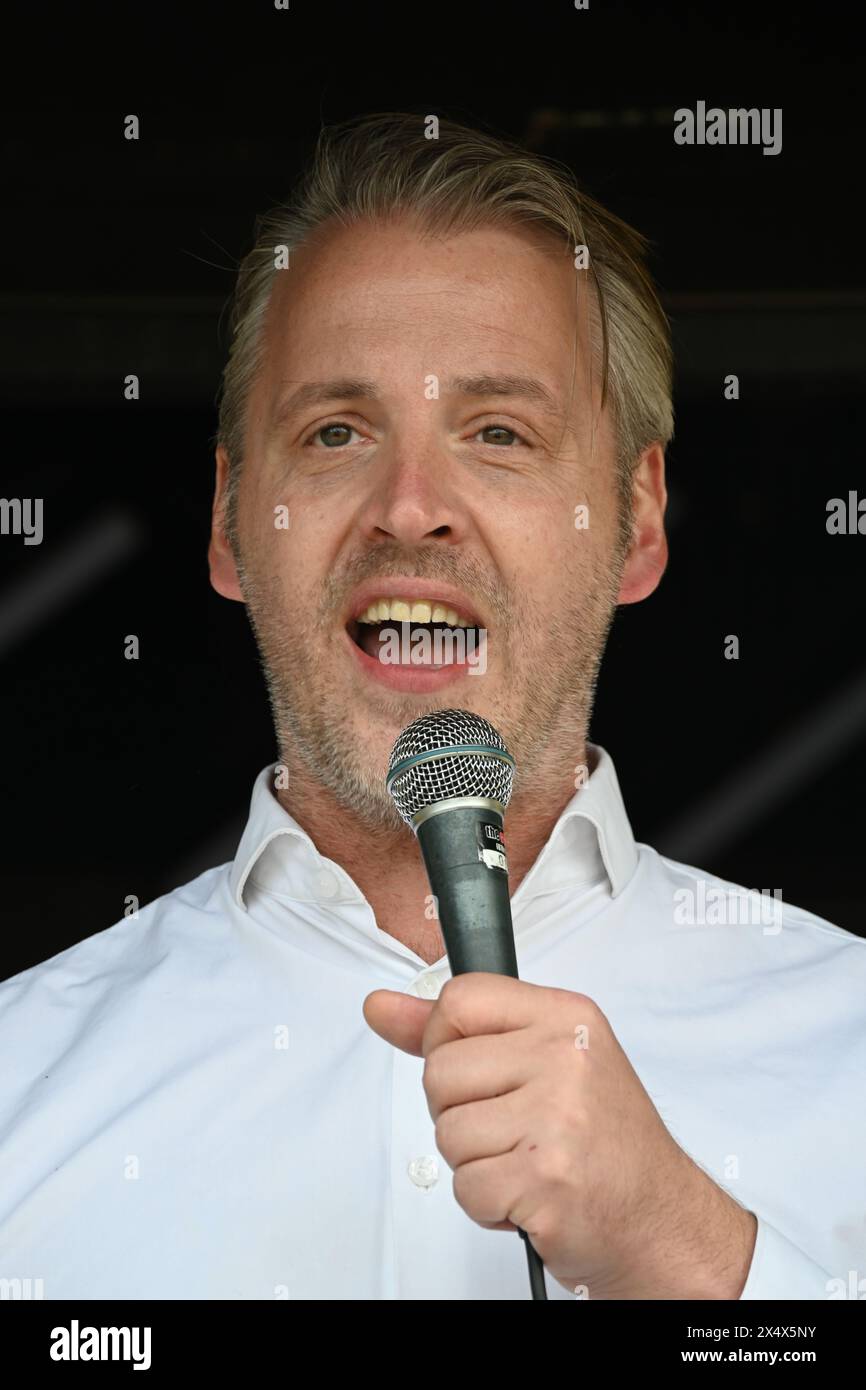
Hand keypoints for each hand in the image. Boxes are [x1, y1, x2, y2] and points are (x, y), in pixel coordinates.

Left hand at [363, 973, 756, 1297]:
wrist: (662, 1221)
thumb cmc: (605, 1142)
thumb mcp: (542, 1061)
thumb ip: (456, 1032)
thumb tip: (380, 1007)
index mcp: (566, 1016)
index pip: (459, 999)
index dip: (447, 1041)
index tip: (478, 1070)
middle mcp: (565, 1057)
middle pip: (440, 1070)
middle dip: (460, 1112)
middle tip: (515, 1128)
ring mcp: (557, 1118)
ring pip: (447, 1133)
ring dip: (476, 1164)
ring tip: (527, 1162)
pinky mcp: (545, 1180)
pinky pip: (465, 1188)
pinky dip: (489, 1206)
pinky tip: (531, 1195)